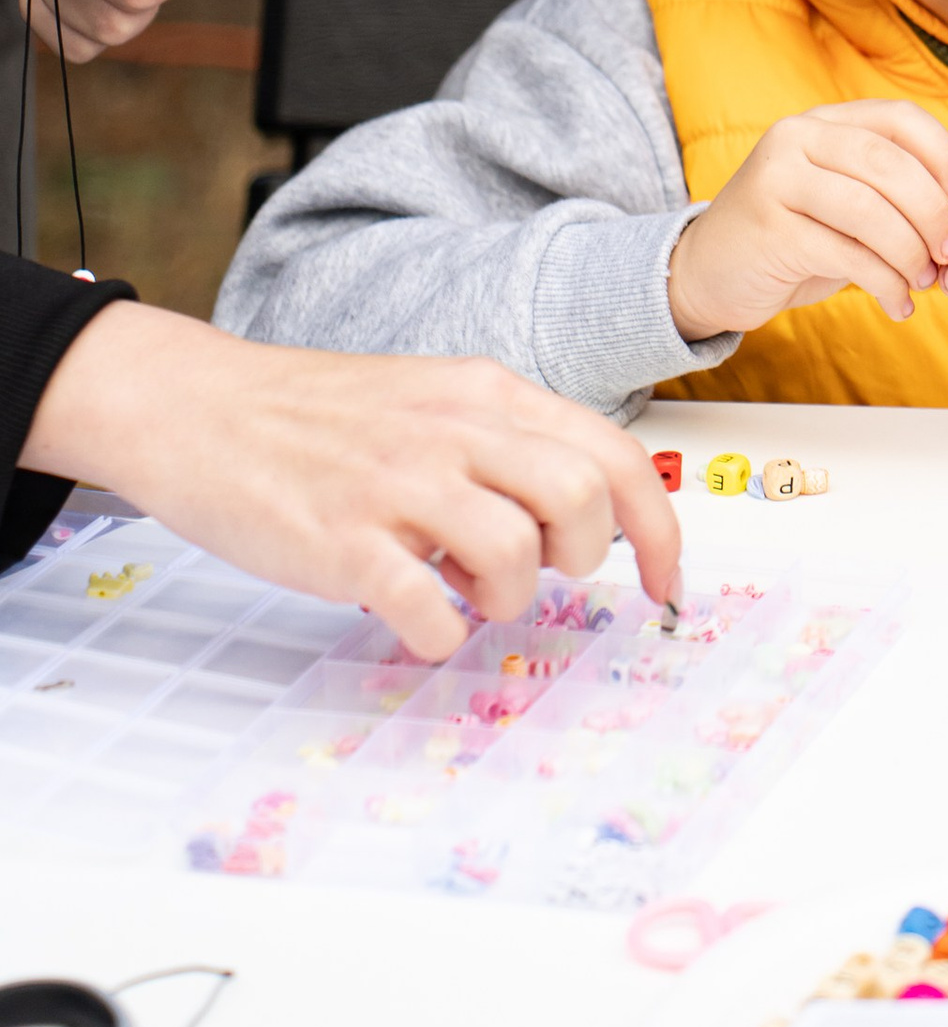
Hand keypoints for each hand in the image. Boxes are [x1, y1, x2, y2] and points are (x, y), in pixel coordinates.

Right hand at [21, 308, 679, 661]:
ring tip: (463, 590)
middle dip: (582, 556)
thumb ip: (506, 447)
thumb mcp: (433, 401)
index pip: (612, 452)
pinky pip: (426, 609)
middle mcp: (454, 430)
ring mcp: (396, 485)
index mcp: (486, 392)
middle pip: (580, 496)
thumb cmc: (322, 417)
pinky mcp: (341, 542)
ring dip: (506, 596)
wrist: (201, 408)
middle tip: (537, 572)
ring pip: (514, 551)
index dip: (659, 527)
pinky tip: (412, 616)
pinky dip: (437, 633)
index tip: (666, 582)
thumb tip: (571, 522)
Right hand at [666, 99, 947, 340]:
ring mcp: (777, 181)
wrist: (707, 272)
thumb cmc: (790, 236)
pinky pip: (846, 253)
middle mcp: (797, 139)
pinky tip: (896, 303)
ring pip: (870, 210)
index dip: (943, 154)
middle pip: (889, 164)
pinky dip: (885, 282)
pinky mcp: (769, 229)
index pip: (899, 118)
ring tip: (923, 282)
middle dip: (932, 212)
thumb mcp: (840, 201)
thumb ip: (889, 196)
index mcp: (824, 122)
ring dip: (911, 252)